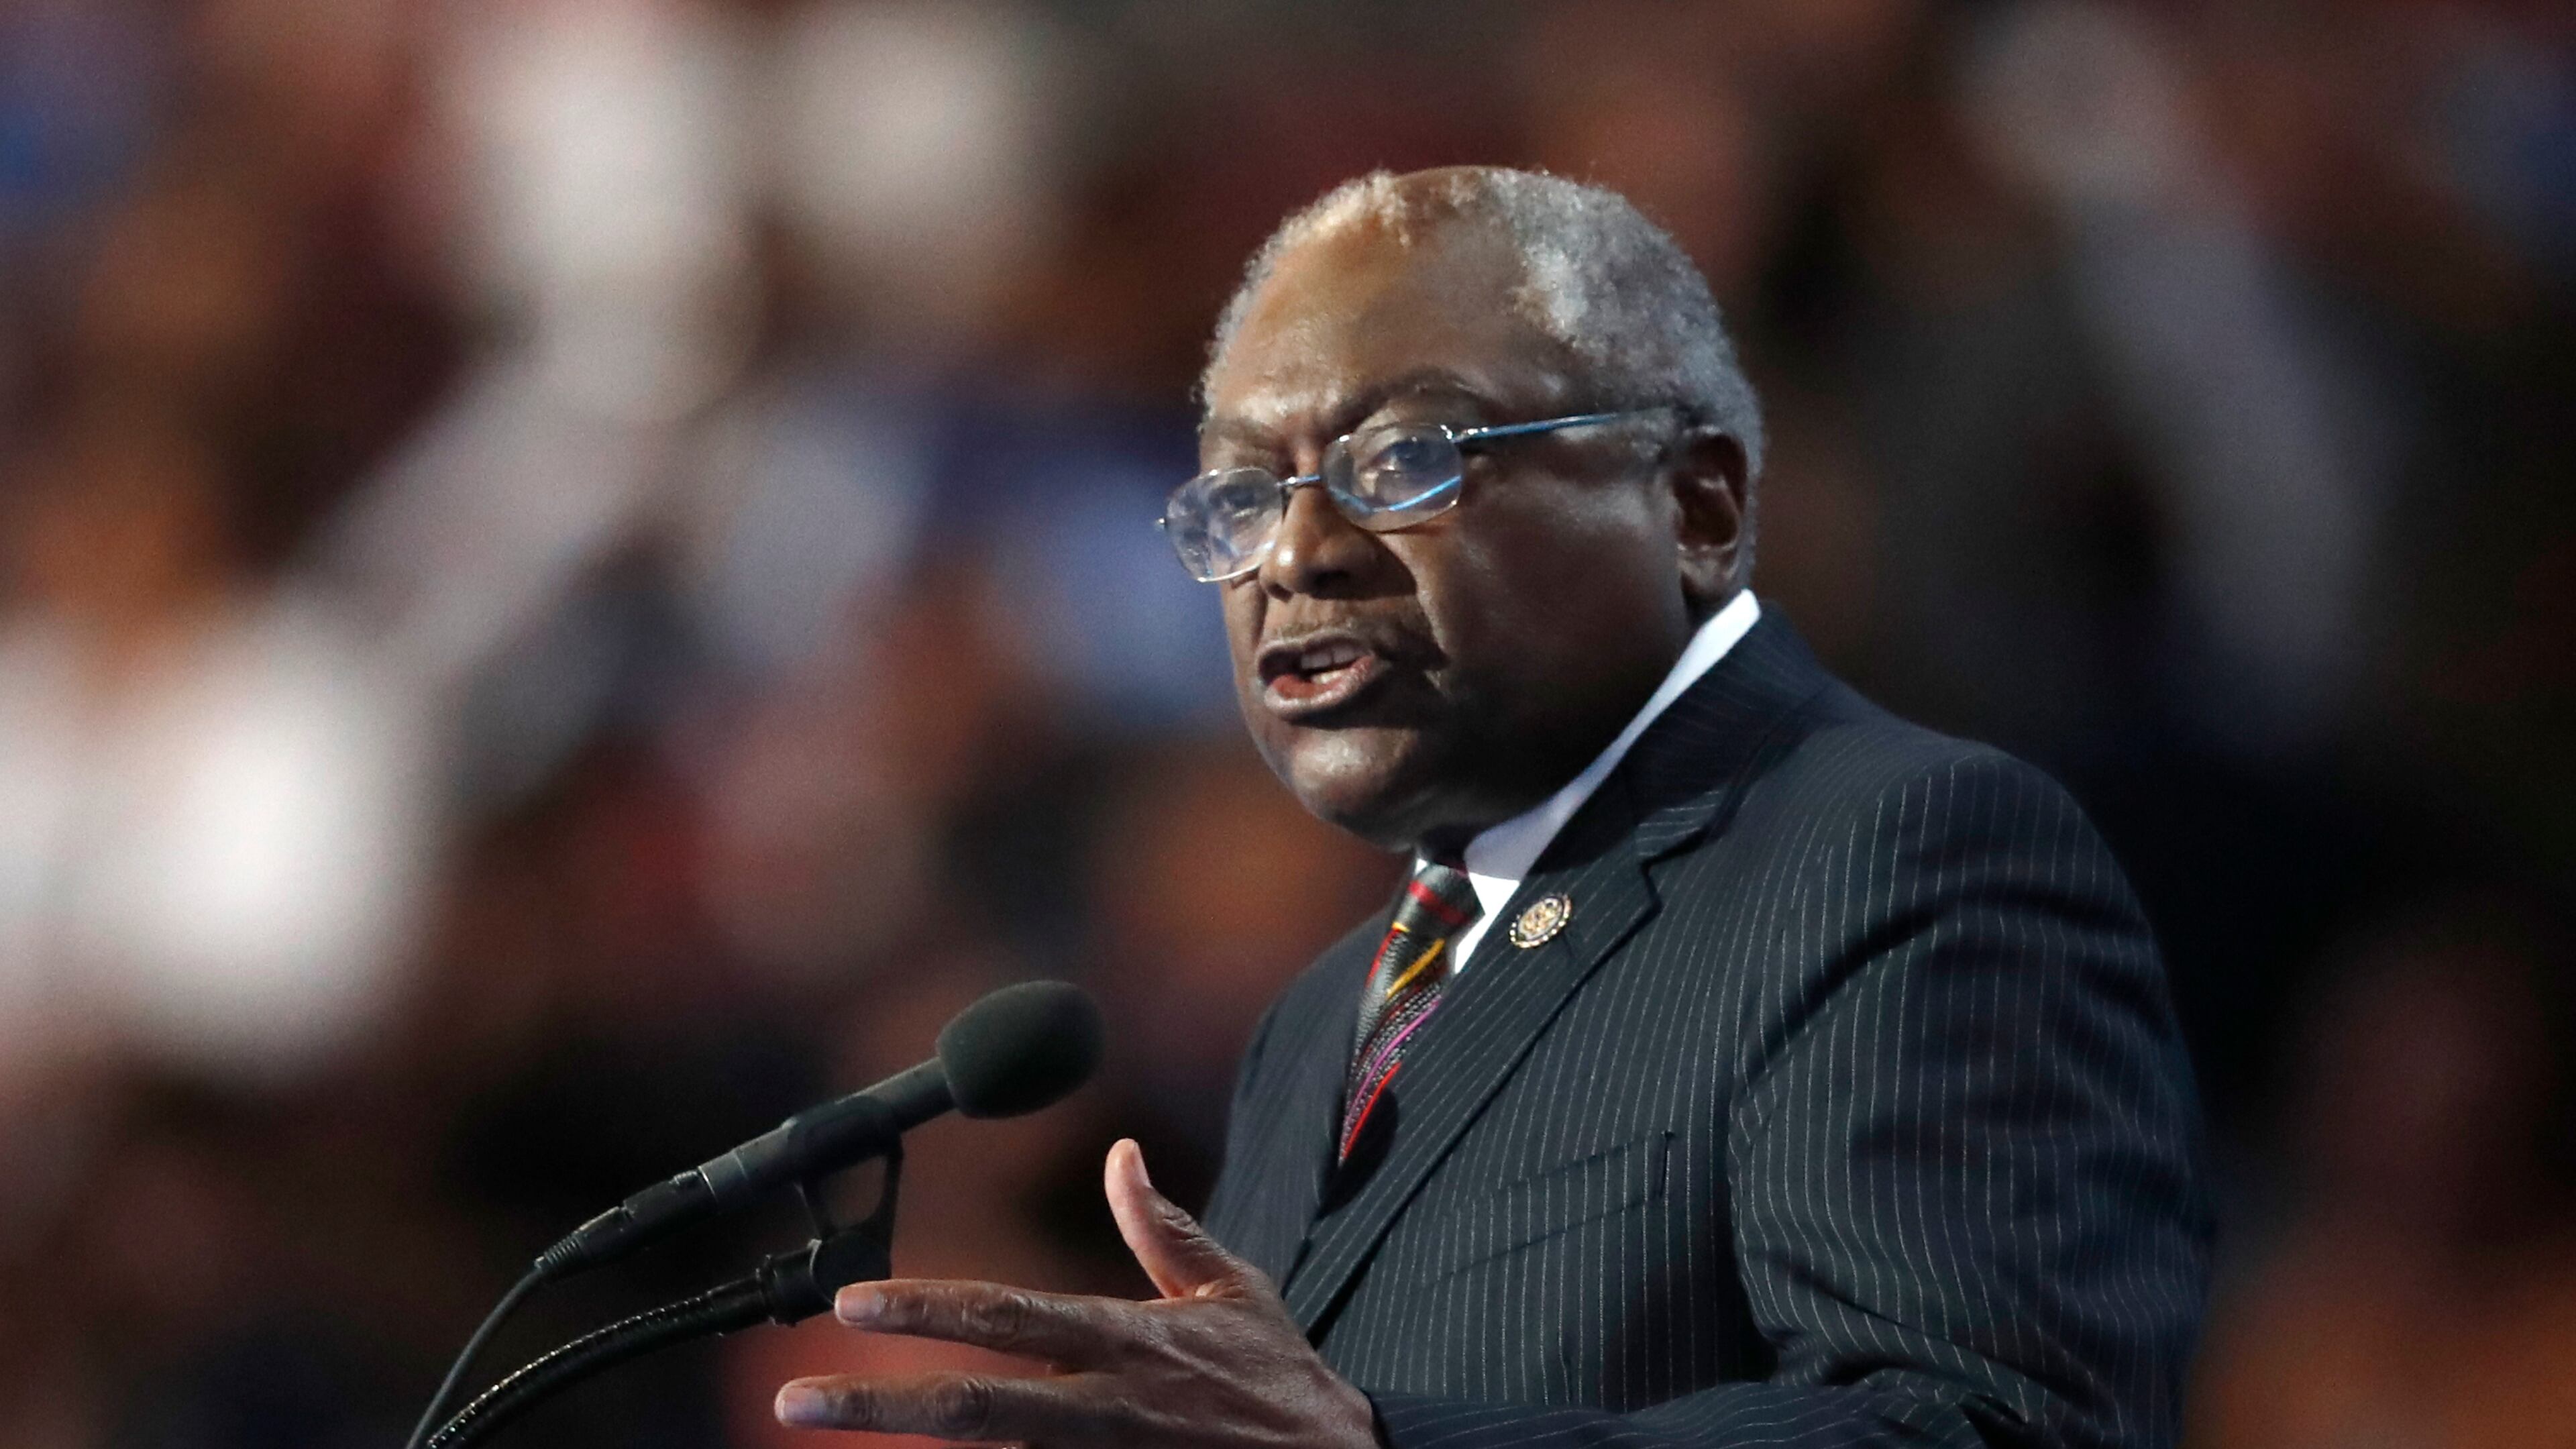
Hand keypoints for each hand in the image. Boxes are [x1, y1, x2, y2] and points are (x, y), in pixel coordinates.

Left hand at [774, 1138, 1377, 1447]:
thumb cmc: (1280, 1380)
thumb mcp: (1235, 1292)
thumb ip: (1165, 1230)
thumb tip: (1119, 1156)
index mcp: (1129, 1341)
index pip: (1009, 1316)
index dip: (927, 1307)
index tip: (853, 1303)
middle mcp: (1106, 1408)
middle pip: (973, 1408)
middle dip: (878, 1404)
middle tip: (795, 1398)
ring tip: (831, 1439)